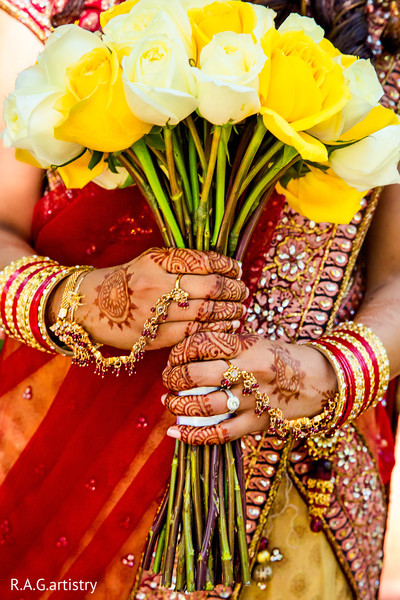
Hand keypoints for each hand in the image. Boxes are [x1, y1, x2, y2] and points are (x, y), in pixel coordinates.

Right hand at [49, 248, 246, 350]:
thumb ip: (181, 262)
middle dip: (234, 291)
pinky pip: (192, 335)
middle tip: (244, 292)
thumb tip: (221, 266)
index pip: (204, 262)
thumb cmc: (128, 280)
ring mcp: (155, 313)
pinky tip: (225, 328)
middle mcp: (157, 286)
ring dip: (229, 313)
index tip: (237, 270)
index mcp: (158, 263)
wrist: (91, 305)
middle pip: (210, 288)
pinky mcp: (154, 337)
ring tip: (239, 311)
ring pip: (205, 313)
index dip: (227, 267)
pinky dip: (214, 331)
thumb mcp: (150, 261)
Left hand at [162, 331, 337, 443]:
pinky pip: (220, 434)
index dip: (180, 351)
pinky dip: (194, 435)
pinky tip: (175, 432)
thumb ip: (226, 345)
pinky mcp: (257, 424)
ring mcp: (253, 400)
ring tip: (170, 401)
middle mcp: (249, 372)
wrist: (322, 381)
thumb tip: (186, 352)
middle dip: (174, 378)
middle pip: (198, 375)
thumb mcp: (256, 342)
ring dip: (180, 405)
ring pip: (206, 406)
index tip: (174, 357)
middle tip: (168, 380)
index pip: (203, 344)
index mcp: (248, 347)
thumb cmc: (283, 359)